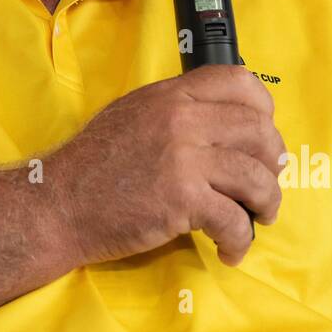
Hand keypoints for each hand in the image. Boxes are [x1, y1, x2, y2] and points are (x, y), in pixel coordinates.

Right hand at [47, 65, 284, 269]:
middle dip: (273, 163)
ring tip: (258, 218)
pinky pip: (235, 219)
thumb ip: (176, 110)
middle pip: (259, 131)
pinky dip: (240, 240)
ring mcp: (184, 158)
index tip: (262, 135)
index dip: (263, 110)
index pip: (240, 81)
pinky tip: (229, 250)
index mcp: (171, 94)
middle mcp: (182, 118)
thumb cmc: (92, 165)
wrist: (59, 203)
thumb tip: (222, 124)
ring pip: (257, 176)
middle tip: (264, 185)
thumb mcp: (133, 114)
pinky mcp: (182, 199)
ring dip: (267, 203)